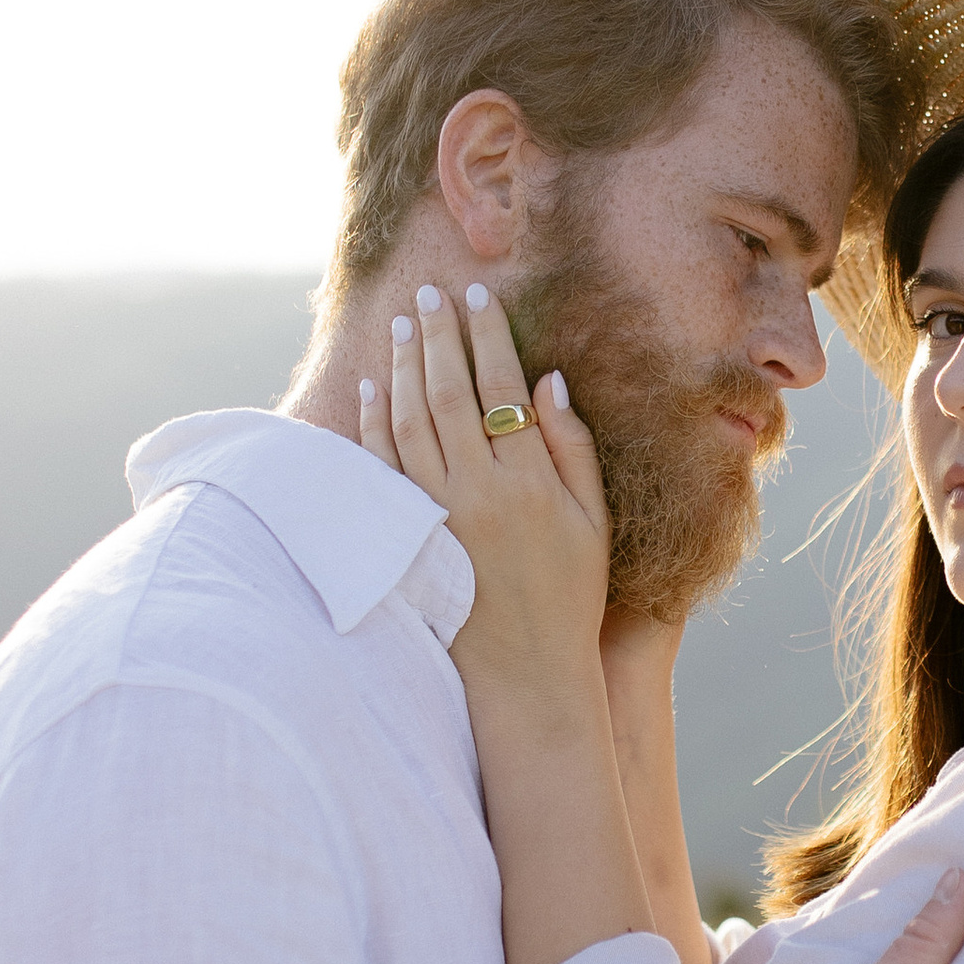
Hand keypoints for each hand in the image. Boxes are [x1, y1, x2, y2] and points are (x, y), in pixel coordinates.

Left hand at [359, 283, 609, 705]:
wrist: (525, 672)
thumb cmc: (570, 594)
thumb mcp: (592, 520)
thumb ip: (572, 446)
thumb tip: (546, 378)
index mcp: (530, 483)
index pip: (502, 387)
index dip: (488, 334)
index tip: (479, 295)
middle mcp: (478, 492)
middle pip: (449, 393)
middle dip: (439, 335)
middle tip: (430, 292)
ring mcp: (437, 515)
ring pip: (410, 422)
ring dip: (404, 367)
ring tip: (402, 325)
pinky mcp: (410, 538)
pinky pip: (382, 467)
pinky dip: (373, 422)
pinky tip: (372, 388)